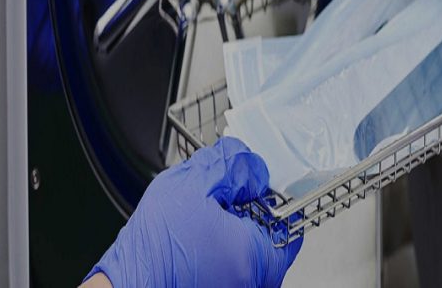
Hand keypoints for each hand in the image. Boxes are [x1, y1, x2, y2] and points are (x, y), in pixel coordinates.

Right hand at [86, 137, 301, 286]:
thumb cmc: (152, 253)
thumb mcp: (190, 186)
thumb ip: (229, 166)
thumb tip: (250, 164)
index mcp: (259, 257)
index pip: (289, 219)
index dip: (271, 194)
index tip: (254, 182)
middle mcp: (255, 281)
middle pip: (270, 233)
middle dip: (248, 209)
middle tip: (222, 195)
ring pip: (248, 248)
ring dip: (231, 228)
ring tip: (203, 216)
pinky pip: (231, 262)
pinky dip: (218, 246)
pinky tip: (195, 236)